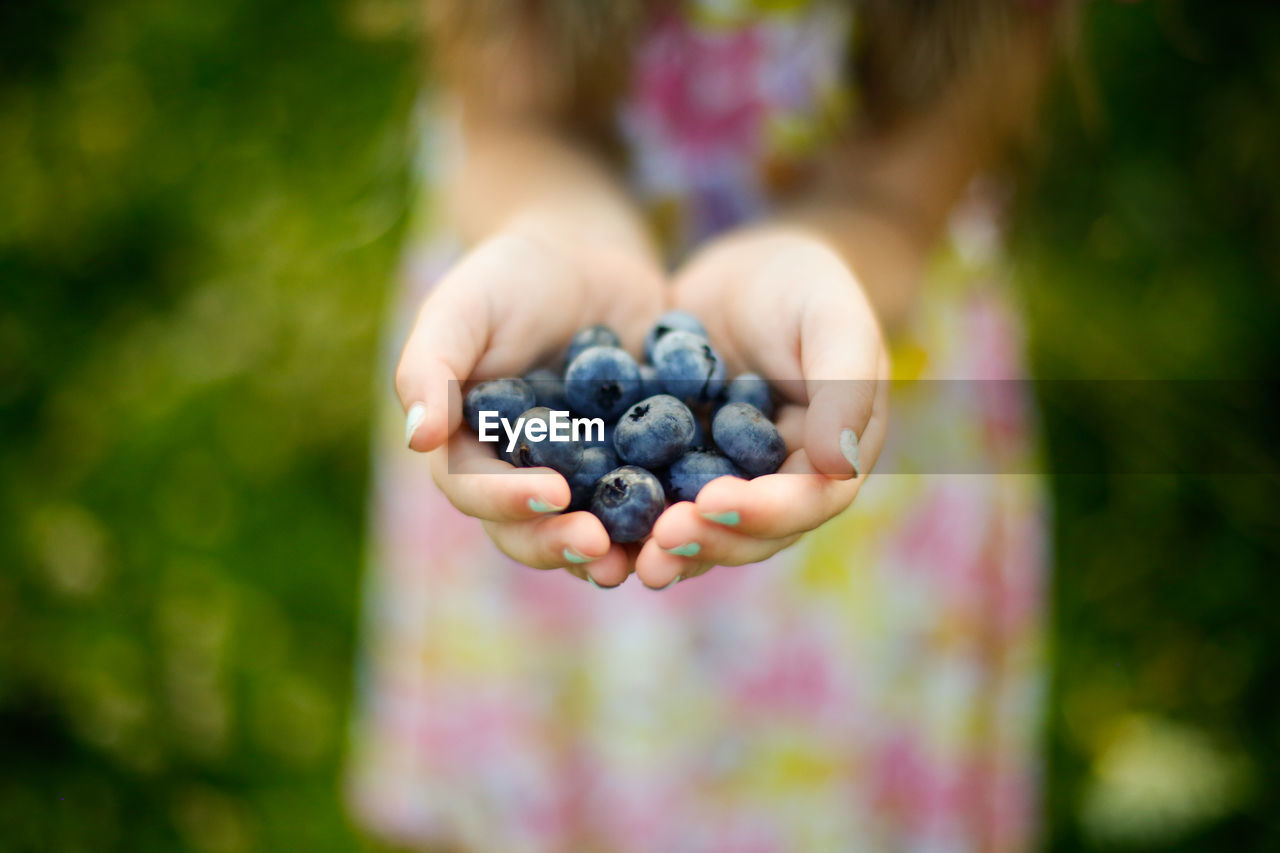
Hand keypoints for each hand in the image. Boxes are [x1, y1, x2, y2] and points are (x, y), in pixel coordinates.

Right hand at [396, 219, 664, 585]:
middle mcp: (522, 477)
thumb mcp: (464, 307)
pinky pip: (652, 502)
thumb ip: (431, 367)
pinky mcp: (637, 468)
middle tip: (600, 547)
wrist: (588, 256)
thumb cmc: (510, 276)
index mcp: (469, 450)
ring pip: (594, 531)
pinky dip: (670, 515)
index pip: (475, 490)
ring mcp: (583, 480)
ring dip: (620, 550)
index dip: (507, 501)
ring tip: (650, 557)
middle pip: (532, 529)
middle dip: (564, 543)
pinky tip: (698, 516)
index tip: (550, 494)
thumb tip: (419, 440)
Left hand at [634, 226, 890, 587]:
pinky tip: (590, 523)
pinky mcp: (681, 471)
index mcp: (834, 460)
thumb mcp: (833, 320)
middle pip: (752, 532)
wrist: (746, 271)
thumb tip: (838, 466)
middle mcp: (783, 486)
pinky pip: (658, 500)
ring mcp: (730, 484)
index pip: (807, 501)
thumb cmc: (805, 286)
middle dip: (708, 540)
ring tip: (627, 560)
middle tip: (661, 541)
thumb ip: (844, 387)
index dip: (763, 512)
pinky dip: (629, 518)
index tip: (712, 503)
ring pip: (703, 529)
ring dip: (667, 548)